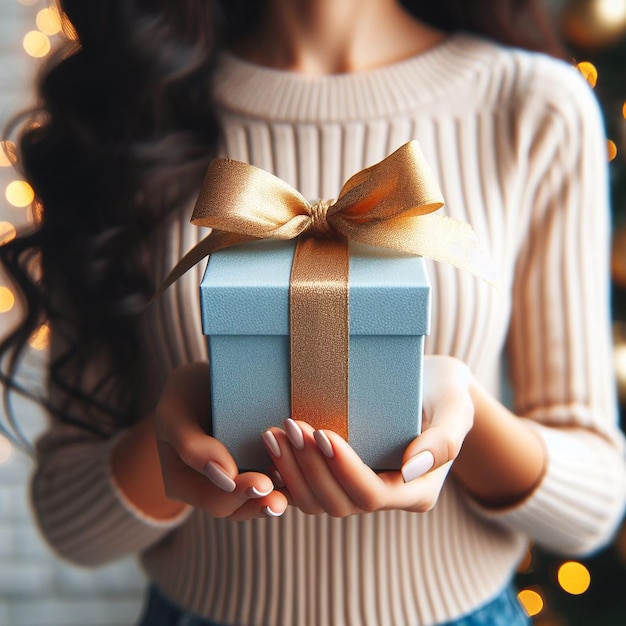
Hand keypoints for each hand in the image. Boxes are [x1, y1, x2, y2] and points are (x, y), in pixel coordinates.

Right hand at [155, 363, 287, 520]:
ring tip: (294, 491)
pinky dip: (291, 478)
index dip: (237, 496)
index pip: (213, 500)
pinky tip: (305, 471)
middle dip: (260, 501)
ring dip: (279, 496)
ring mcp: (238, 478)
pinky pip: (277, 481)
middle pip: (239, 507)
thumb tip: (225, 476)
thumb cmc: (185, 392)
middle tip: (280, 496)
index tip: (259, 483)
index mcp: (184, 482)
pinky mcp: (262, 466)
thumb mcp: (175, 413)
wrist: (207, 377)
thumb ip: (191, 446)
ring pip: (261, 499)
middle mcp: (211, 487)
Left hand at [261, 355, 473, 515]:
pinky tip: (270, 447)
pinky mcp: (337, 476)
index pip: (372, 494)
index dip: (344, 469)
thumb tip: (412, 467)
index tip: (324, 433)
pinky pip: (305, 489)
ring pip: (316, 501)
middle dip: (310, 467)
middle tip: (290, 425)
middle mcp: (384, 496)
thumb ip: (445, 439)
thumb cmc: (445, 392)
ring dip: (291, 471)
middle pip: (337, 501)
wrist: (429, 386)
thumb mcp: (456, 408)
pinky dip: (284, 475)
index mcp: (415, 491)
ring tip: (274, 433)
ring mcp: (357, 489)